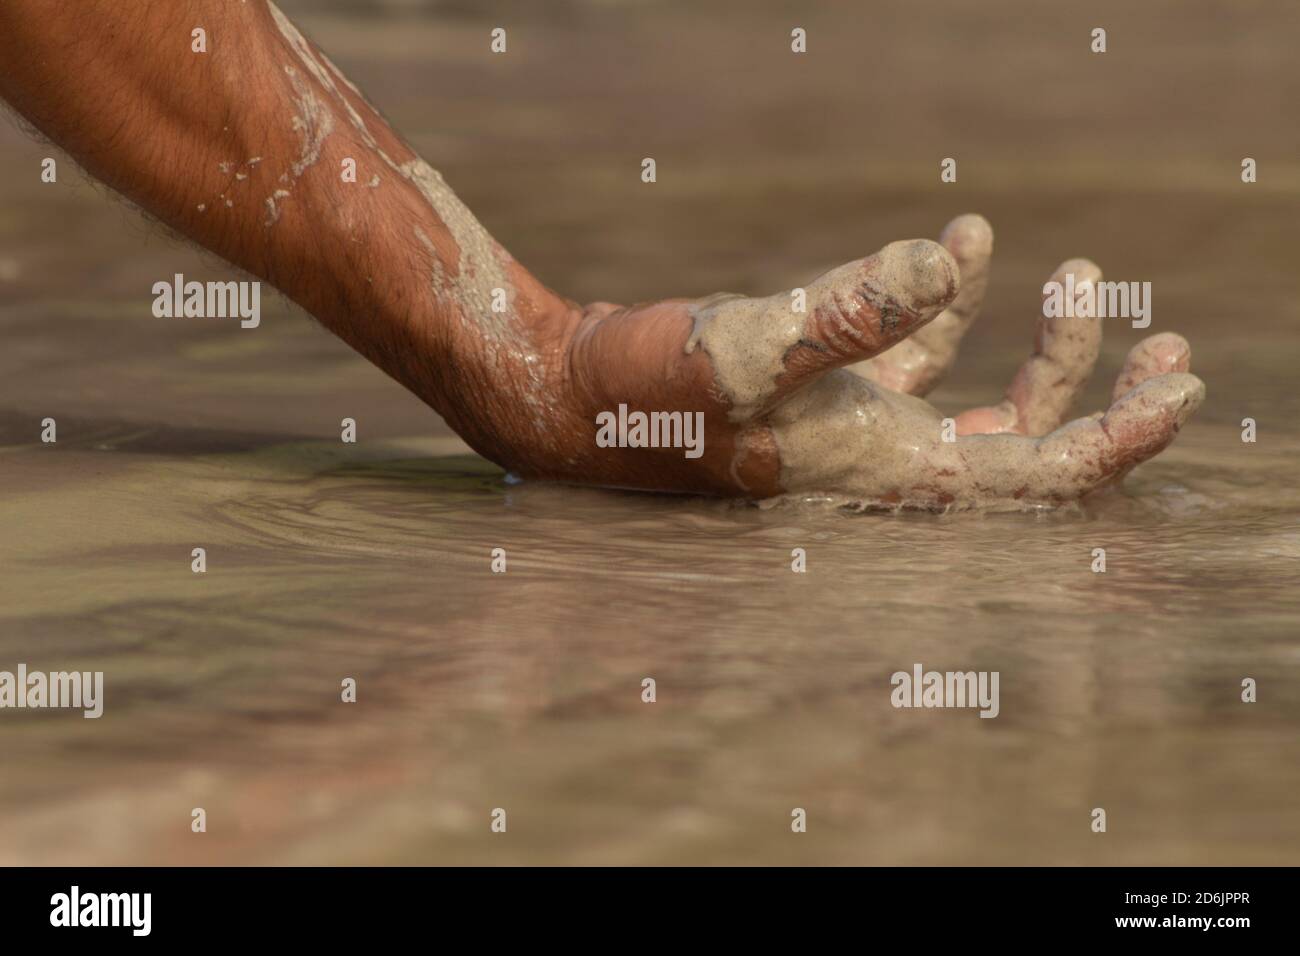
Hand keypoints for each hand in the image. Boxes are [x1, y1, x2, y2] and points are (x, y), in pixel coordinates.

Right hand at [441, 214, 1202, 508]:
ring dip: (1046, 351)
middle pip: (1034, 452)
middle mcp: (887, 467)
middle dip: (1105, 400)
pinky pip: (920, 360)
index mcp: (887, 476)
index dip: (1121, 439)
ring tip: (1077, 275)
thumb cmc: (646, 391)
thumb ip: (849, 310)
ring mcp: (862, 432)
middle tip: (1168, 347)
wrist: (568, 396)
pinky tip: (965, 245)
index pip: (1039, 479)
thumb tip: (946, 261)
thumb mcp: (747, 347)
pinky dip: (952, 307)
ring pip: (987, 409)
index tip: (1180, 382)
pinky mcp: (830, 396)